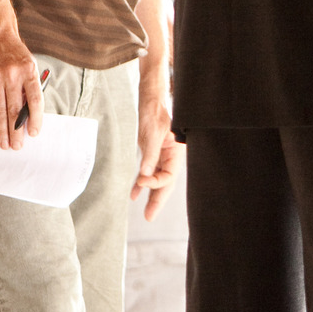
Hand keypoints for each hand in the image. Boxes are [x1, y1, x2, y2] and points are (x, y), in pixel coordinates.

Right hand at [0, 27, 42, 150]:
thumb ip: (29, 89)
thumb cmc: (16, 56)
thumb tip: (28, 119)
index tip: (34, 133)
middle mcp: (12, 74)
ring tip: (4, 144)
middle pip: (15, 108)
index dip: (35, 119)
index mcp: (29, 70)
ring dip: (2, 130)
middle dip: (16, 131)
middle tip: (17, 146)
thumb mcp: (29, 67)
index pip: (35, 99)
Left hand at [131, 68, 183, 219]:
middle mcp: (171, 154)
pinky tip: (135, 194)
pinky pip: (150, 170)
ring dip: (151, 193)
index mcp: (177, 149)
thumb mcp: (152, 132)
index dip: (155, 182)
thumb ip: (150, 154)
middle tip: (150, 216)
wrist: (151, 95)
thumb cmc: (155, 110)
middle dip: (158, 199)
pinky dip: (143, 182)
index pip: (168, 174)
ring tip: (146, 212)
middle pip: (167, 181)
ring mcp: (162, 153)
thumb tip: (144, 176)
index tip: (141, 181)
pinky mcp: (153, 150)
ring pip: (158, 178)